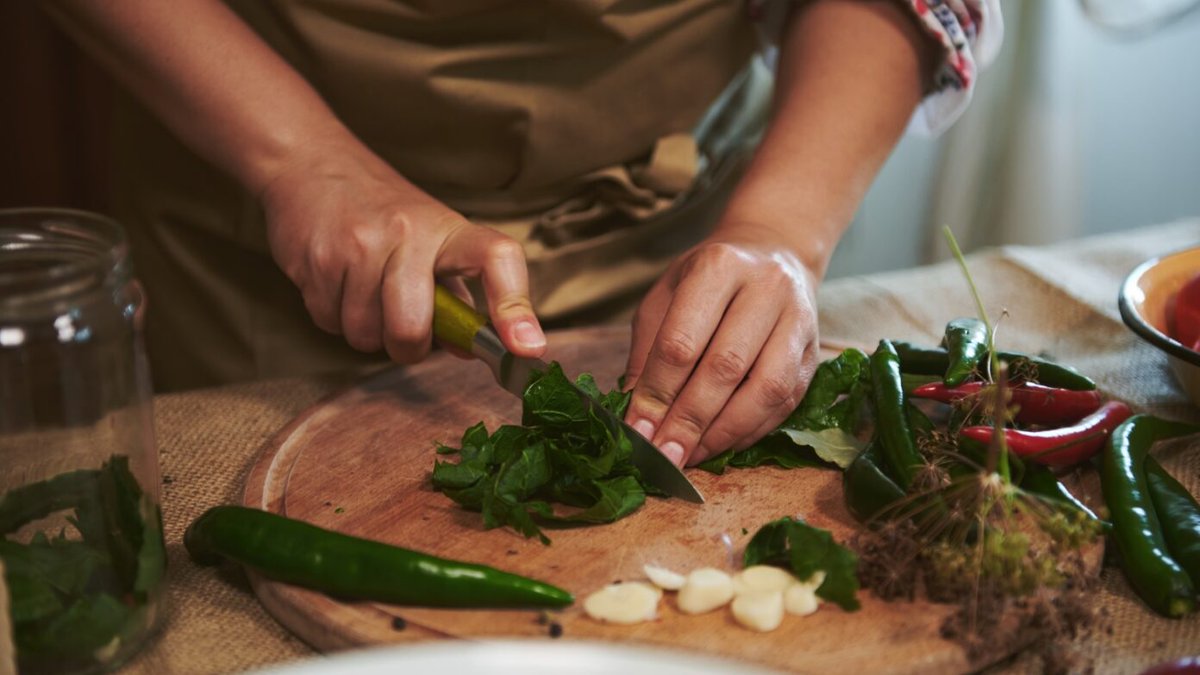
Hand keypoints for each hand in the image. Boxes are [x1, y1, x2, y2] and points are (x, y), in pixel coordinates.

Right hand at [259, 140, 545, 362]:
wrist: (312, 162)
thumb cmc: (383, 210)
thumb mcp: (432, 238)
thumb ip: (456, 295)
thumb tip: (471, 348)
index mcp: (449, 230)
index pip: (496, 259)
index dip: (515, 308)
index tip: (526, 347)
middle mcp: (407, 233)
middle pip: (411, 326)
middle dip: (407, 346)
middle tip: (404, 331)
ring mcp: (358, 245)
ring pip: (366, 333)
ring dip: (366, 331)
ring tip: (365, 293)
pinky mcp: (315, 258)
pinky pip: (329, 321)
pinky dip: (334, 316)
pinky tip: (337, 283)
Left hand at [622, 224, 820, 466]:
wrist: (773, 252)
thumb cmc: (708, 279)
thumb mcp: (665, 298)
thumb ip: (647, 352)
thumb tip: (636, 413)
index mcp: (718, 266)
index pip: (682, 341)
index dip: (657, 393)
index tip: (637, 430)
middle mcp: (766, 288)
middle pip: (726, 367)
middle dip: (689, 420)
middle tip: (664, 455)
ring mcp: (799, 319)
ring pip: (766, 389)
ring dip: (725, 432)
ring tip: (692, 455)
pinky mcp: (815, 350)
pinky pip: (786, 401)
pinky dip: (752, 431)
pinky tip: (722, 445)